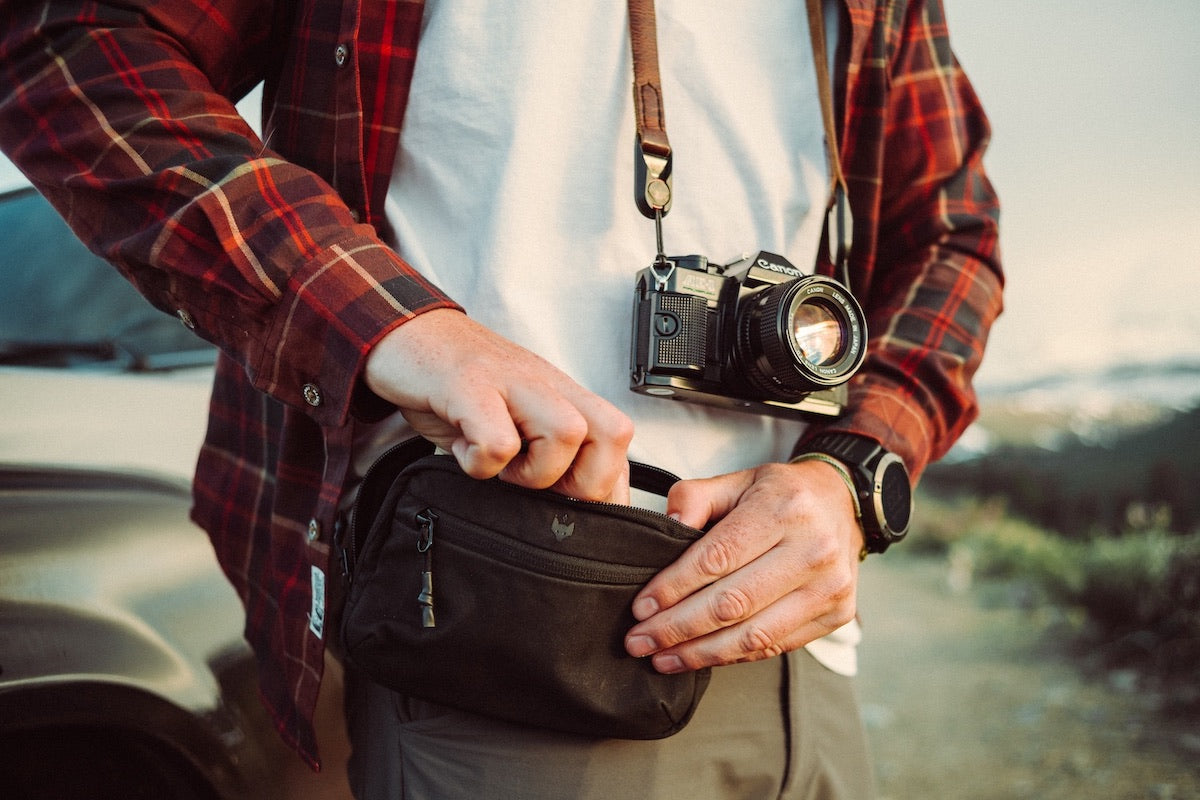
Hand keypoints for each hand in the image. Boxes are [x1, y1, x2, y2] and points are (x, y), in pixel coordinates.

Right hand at [364, 309, 632, 501]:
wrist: (403, 332)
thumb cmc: (459, 387)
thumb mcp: (512, 419)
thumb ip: (546, 452)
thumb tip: (577, 509)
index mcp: (562, 394)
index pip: (619, 440)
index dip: (606, 486)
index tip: (570, 509)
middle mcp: (546, 384)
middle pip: (613, 433)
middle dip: (580, 481)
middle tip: (533, 484)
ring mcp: (510, 381)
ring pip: (566, 434)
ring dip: (533, 471)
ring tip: (500, 467)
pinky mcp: (468, 384)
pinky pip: (497, 440)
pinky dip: (481, 462)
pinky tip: (462, 453)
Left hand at [624, 459, 863, 671]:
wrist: (844, 504)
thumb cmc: (780, 494)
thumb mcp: (737, 479)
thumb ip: (694, 498)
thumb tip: (666, 528)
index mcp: (784, 510)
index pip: (717, 558)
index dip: (674, 587)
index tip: (641, 608)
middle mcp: (814, 550)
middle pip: (732, 603)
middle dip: (677, 628)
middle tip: (639, 641)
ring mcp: (830, 587)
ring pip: (753, 635)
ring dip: (700, 653)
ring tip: (662, 658)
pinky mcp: (836, 615)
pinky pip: (774, 646)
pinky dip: (732, 656)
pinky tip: (700, 656)